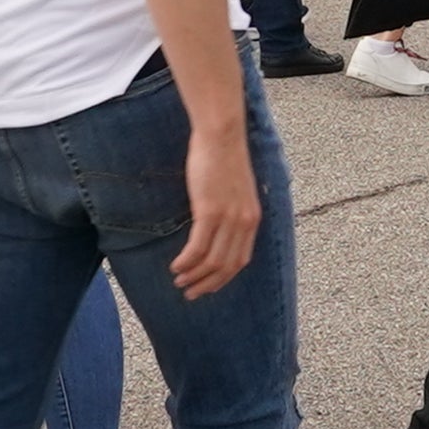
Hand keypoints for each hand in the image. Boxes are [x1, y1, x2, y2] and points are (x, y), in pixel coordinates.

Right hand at [169, 111, 261, 298]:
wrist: (222, 135)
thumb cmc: (224, 158)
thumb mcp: (236, 190)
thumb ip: (232, 210)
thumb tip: (218, 227)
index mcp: (252, 219)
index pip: (241, 260)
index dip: (223, 278)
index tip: (208, 287)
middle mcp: (244, 223)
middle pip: (226, 266)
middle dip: (208, 284)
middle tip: (190, 293)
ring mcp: (228, 218)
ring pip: (211, 261)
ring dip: (194, 276)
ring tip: (179, 281)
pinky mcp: (210, 211)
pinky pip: (197, 247)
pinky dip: (186, 262)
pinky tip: (175, 266)